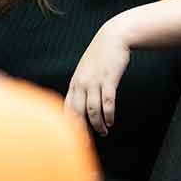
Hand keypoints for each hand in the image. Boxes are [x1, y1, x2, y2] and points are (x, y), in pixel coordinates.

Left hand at [66, 19, 131, 135]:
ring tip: (104, 132)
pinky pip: (108, 102)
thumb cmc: (101, 55)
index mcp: (74, 83)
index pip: (66, 108)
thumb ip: (82, 85)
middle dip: (81, 130)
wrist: (114, 37)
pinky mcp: (109, 79)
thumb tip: (82, 104)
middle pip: (77, 112)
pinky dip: (109, 114)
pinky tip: (111, 121)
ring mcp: (95, 81)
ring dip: (98, 124)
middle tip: (85, 143)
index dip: (68, 125)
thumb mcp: (86, 70)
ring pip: (93, 110)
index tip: (72, 138)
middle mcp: (81, 83)